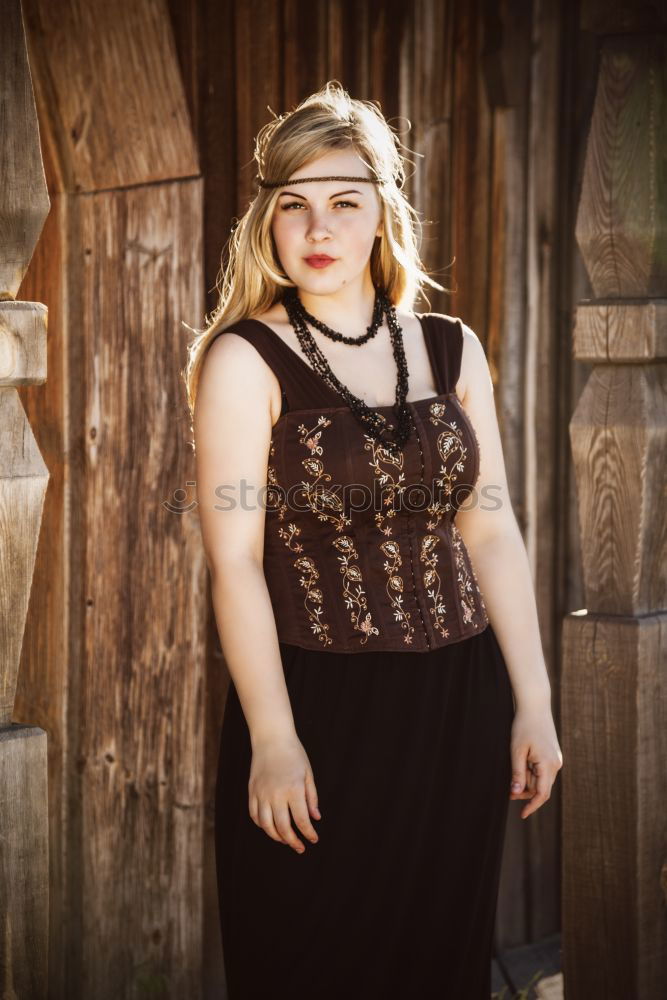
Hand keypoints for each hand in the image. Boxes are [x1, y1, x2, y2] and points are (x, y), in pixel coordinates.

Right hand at [248, 734, 321, 852]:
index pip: (301, 820)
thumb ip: (311, 797)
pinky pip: (254, 815)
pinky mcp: (252, 791)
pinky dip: (261, 825)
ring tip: (285, 839)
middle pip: (283, 827)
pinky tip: (270, 826)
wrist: (271, 738)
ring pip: (266, 825)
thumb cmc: (293, 753)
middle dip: (292, 841)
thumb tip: (315, 817)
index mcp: (293, 789)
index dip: (308, 833)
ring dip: (276, 836)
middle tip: (299, 847)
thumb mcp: (308, 773)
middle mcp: (276, 794)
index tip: (313, 840)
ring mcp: (261, 793)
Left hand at [509, 705, 562, 818]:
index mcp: (548, 765)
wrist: (535, 706)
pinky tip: (522, 761)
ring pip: (541, 780)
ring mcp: (556, 760)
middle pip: (541, 788)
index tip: (521, 815)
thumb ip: (517, 773)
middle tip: (508, 786)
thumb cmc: (523, 726)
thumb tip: (516, 793)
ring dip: (528, 780)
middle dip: (525, 790)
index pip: (542, 794)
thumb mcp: (516, 750)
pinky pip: (543, 771)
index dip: (532, 806)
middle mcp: (556, 764)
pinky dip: (532, 772)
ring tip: (516, 764)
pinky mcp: (553, 755)